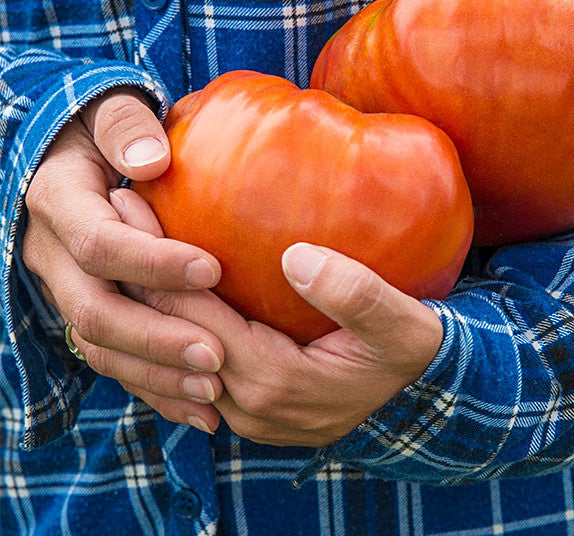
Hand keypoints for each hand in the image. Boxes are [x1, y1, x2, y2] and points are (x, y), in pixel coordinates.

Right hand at [22, 89, 225, 433]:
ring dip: (156, 374)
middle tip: (217, 355)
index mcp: (59, 203)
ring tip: (214, 390)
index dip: (152, 262)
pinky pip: (111, 359)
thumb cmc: (102, 127)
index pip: (98, 244)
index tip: (213, 269)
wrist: (67, 153)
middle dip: (157, 337)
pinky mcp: (86, 308)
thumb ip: (124, 126)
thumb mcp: (108, 111)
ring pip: (99, 348)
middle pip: (95, 312)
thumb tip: (151, 158)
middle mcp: (52, 255)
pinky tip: (200, 407)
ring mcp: (65, 288)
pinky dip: (152, 386)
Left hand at [113, 189, 444, 445]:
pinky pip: (189, 365)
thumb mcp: (403, 323)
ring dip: (143, 297)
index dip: (156, 259)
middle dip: (134, 271)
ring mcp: (244, 410)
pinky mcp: (249, 404)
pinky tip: (157, 282)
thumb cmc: (411, 351)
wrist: (421, 394)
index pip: (195, 317)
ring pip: (171, 355)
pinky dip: (167, 323)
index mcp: (277, 380)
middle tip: (114, 207)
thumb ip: (357, 294)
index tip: (131, 202)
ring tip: (120, 238)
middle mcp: (247, 404)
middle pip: (170, 334)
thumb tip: (297, 257)